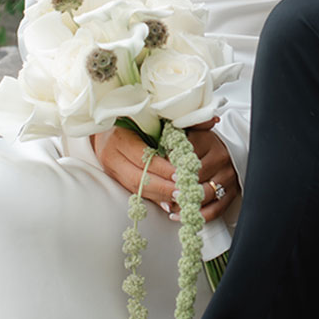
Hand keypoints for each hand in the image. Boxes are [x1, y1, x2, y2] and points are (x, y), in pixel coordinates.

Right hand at [93, 124, 239, 221]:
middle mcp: (112, 155)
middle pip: (138, 178)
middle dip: (163, 187)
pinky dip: (153, 198)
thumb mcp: (154, 114)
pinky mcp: (115, 178)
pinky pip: (135, 192)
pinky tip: (168, 203)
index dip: (162, 168)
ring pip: (136, 188)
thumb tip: (212, 121)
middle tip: (183, 191)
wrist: (107, 125)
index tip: (180, 173)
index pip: (142, 157)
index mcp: (120, 136)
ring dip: (160, 195)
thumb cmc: (134, 116)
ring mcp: (112, 169)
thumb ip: (181, 120)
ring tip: (180, 199)